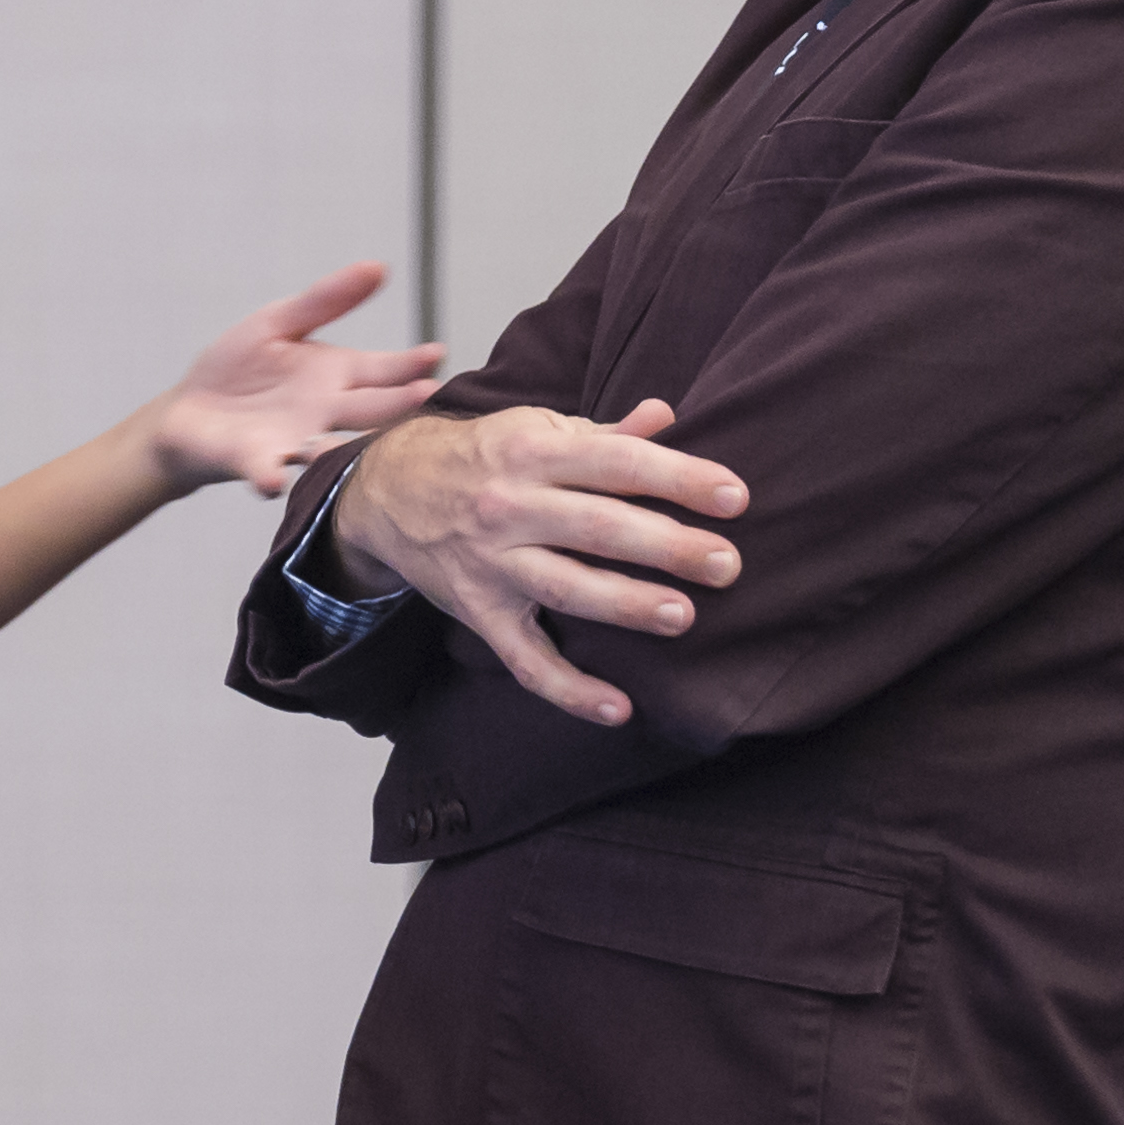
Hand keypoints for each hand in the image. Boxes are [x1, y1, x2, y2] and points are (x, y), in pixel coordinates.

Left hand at [143, 262, 449, 497]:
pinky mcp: (253, 461)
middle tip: (429, 396)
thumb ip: (326, 301)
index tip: (437, 354)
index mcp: (337, 376)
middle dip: (399, 404)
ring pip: (333, 446)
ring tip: (373, 443)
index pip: (385, 371)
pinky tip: (272, 480)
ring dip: (352, 445)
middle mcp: (326, 413)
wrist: (187, 412)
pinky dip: (269, 475)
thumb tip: (379, 266)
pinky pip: (265, 470)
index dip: (410, 364)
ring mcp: (294, 440)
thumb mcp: (279, 323)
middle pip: (371, 409)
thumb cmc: (239, 368)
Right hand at [327, 398, 747, 725]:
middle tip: (728, 565)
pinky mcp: (479, 611)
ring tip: (683, 616)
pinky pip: (525, 659)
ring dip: (627, 605)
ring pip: (567, 589)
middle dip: (668, 547)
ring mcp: (491, 562)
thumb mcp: (535, 428)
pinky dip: (570, 689)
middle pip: (599, 528)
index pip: (618, 463)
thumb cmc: (482, 457)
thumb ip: (605, 433)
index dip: (680, 478)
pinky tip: (619, 709)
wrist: (388, 489)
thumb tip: (667, 416)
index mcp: (533, 450)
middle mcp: (509, 505)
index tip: (735, 497)